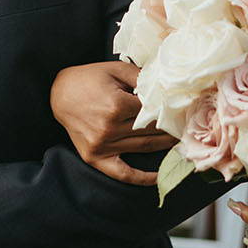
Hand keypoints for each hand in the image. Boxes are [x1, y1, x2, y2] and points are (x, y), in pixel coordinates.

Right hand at [50, 60, 174, 185]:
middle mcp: (110, 128)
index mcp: (116, 105)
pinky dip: (142, 178)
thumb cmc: (88, 79)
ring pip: (144, 148)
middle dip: (173, 128)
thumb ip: (140, 77)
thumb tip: (166, 85)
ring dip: (165, 146)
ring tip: (181, 141)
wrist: (58, 94)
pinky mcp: (95, 157)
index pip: (153, 111)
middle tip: (189, 126)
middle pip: (152, 131)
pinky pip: (122, 173)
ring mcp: (102, 145)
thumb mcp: (114, 70)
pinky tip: (159, 177)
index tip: (186, 110)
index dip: (171, 111)